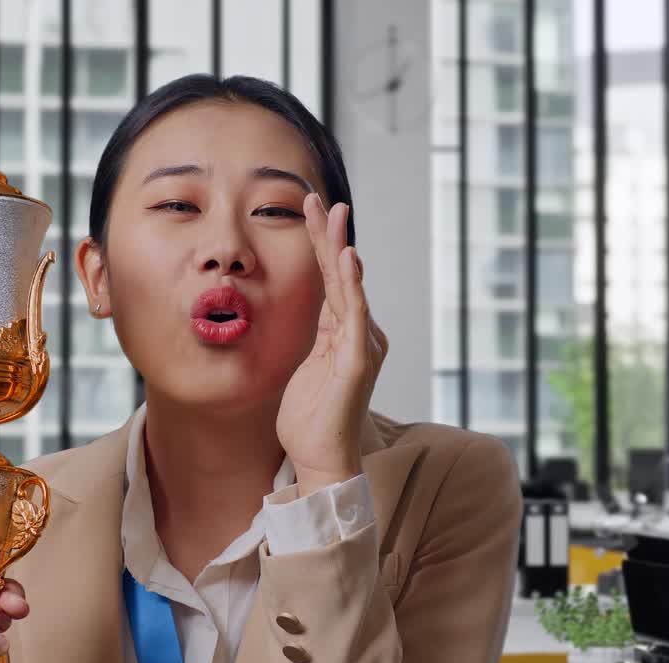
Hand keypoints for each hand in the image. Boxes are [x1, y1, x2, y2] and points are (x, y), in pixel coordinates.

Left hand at [276, 194, 387, 496]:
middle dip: (330, 235)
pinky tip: (348, 260)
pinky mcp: (359, 362)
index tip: (311, 210)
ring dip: (339, 249)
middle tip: (322, 199)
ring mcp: (361, 346)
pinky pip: (356, 317)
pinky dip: (352, 287)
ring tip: (334, 216)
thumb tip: (316, 311)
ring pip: (349, 288)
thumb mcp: (307, 366)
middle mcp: (359, 334)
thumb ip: (316, 337)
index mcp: (344, 333)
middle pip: (341, 276)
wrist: (320, 458)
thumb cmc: (311, 418)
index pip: (331, 280)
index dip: (322, 245)